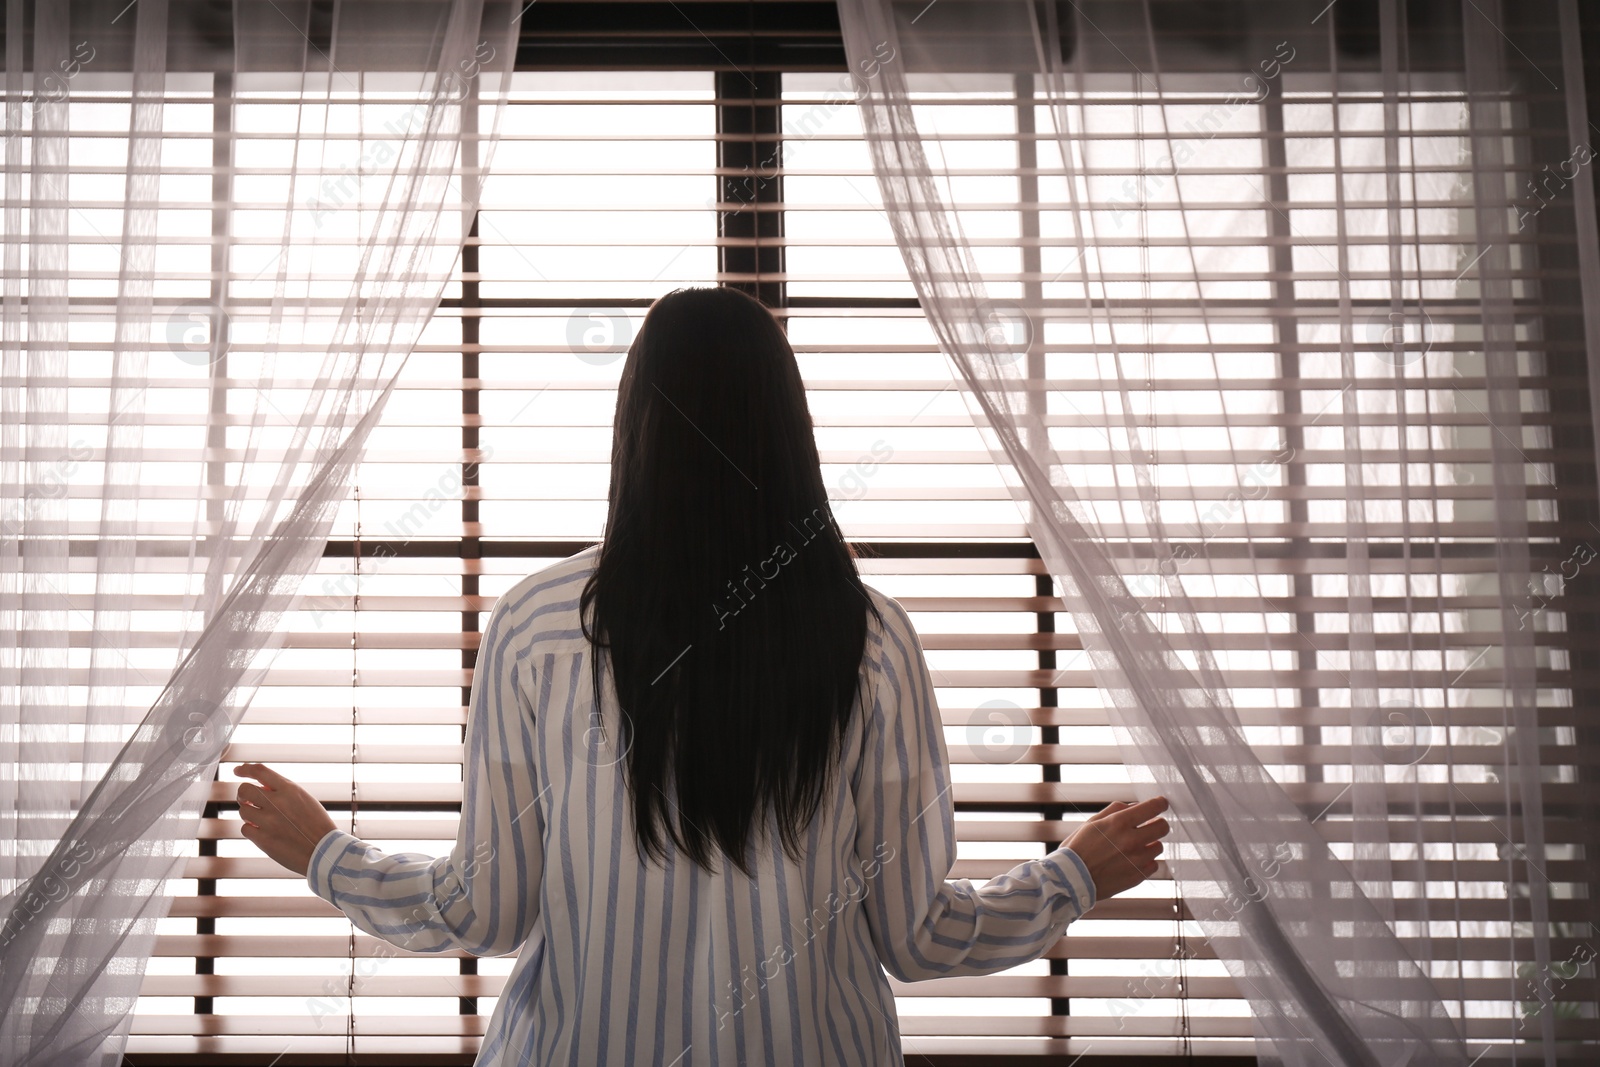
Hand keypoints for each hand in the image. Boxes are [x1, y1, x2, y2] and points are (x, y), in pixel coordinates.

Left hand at [234, 763, 337, 877]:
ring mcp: (269, 822)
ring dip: (249, 814)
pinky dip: (252, 830)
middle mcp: (277, 803)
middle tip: (248, 800)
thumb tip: (259, 787)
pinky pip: (245, 829)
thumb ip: (283, 791)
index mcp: (290, 790)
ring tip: (263, 820)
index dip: (245, 769)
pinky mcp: (264, 840)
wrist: (324, 850)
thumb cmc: (316, 824)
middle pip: (244, 790)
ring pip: (243, 811)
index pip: (260, 771)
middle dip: (243, 795)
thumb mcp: (304, 799)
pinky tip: (263, 832)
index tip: (238, 771)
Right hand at [1063, 796, 1169, 904]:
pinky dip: (1146, 861)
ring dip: (1150, 843)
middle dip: (1158, 823)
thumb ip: (1115, 810)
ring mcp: (1136, 860)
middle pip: (1163, 827)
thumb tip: (1135, 807)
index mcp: (1119, 823)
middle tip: (1149, 825)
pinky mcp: (1138, 876)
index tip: (1161, 804)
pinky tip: (1132, 860)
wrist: (1071, 879)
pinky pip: (1154, 864)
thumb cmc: (1077, 849)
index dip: (1160, 803)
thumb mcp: (1092, 822)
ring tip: (1135, 846)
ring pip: (1159, 846)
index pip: (1152, 808)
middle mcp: (1131, 840)